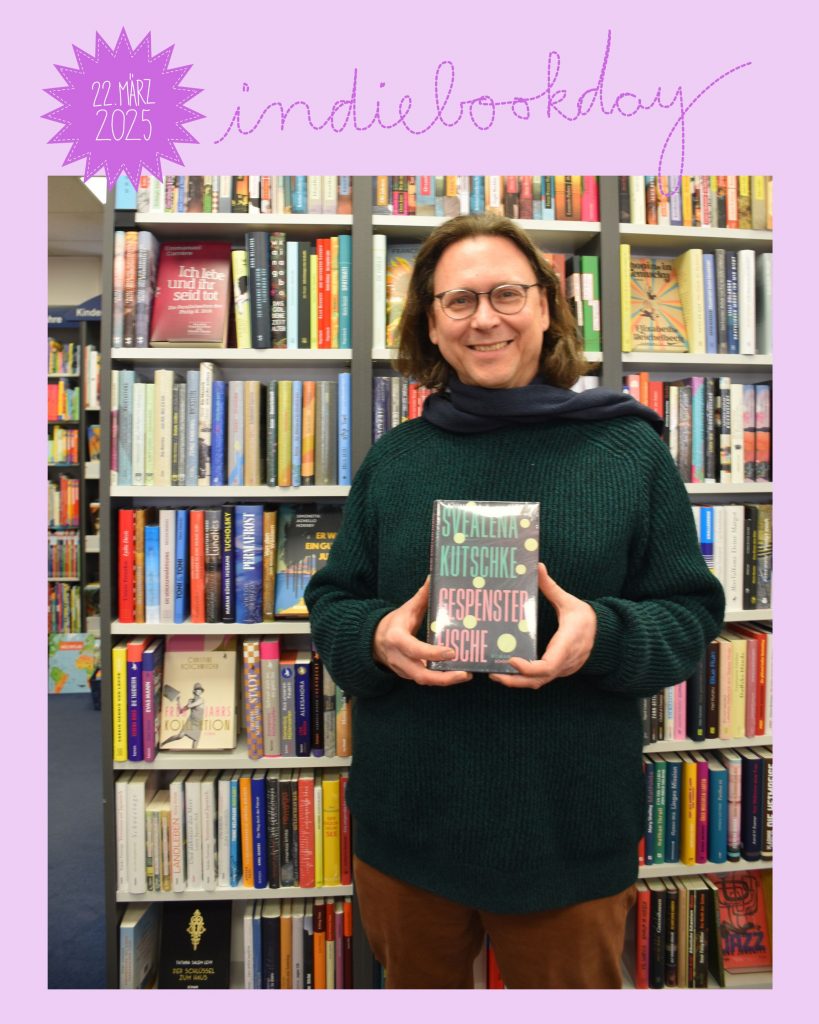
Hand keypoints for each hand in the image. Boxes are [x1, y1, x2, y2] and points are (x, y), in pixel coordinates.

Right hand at [373, 577, 471, 686]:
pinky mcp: (408, 675)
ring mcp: (402, 670)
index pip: (414, 649)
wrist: (374, 640)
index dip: (432, 653)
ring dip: (445, 680)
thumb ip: (421, 596)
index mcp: (396, 639)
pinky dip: (440, 679)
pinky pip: (425, 679)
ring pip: (424, 680)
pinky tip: (457, 674)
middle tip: (465, 673)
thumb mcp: (406, 609)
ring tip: (466, 675)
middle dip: (443, 677)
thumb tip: (432, 577)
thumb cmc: (394, 623)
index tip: (452, 652)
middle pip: (421, 674)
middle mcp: (398, 658)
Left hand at [489, 563, 596, 689]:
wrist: (606, 634)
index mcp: (567, 643)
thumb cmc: (586, 617)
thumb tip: (538, 566)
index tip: (511, 660)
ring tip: (496, 674)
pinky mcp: (561, 671)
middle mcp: (565, 661)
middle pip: (539, 679)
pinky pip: (542, 679)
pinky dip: (526, 679)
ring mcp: (564, 669)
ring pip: (539, 682)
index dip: (529, 667)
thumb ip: (551, 587)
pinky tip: (509, 672)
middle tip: (492, 673)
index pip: (548, 665)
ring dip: (518, 682)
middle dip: (515, 679)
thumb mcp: (569, 601)